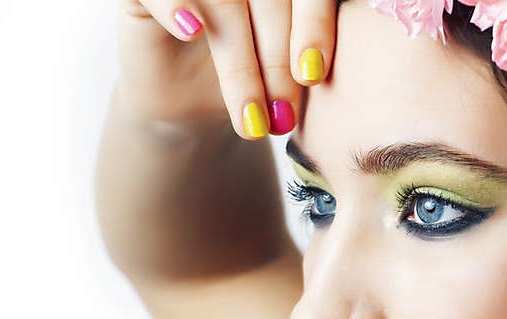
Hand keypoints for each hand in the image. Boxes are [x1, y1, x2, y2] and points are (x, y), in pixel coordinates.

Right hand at [117, 0, 337, 137]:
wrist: (190, 109)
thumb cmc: (248, 84)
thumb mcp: (285, 72)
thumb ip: (310, 53)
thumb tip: (329, 65)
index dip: (313, 25)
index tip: (314, 75)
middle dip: (278, 57)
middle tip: (282, 114)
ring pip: (226, 2)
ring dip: (240, 63)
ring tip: (251, 119)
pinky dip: (177, 5)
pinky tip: (193, 30)